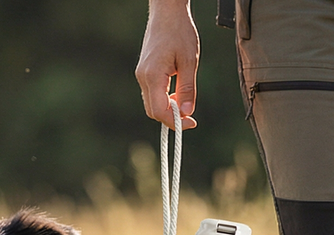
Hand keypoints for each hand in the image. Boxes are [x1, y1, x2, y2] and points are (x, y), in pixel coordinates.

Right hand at [136, 0, 199, 129]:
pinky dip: (164, 99)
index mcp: (152, 75)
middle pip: (153, 110)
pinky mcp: (144, 71)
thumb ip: (188, 89)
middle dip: (171, 117)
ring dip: (168, 108)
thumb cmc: (179, 32)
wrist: (167, 12)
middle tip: (190, 115)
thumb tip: (186, 113)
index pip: (159, 111)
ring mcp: (141, 74)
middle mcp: (142, 77)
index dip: (175, 122)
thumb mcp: (189, 62)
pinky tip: (177, 92)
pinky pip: (152, 93)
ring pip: (152, 103)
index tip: (192, 122)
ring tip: (185, 101)